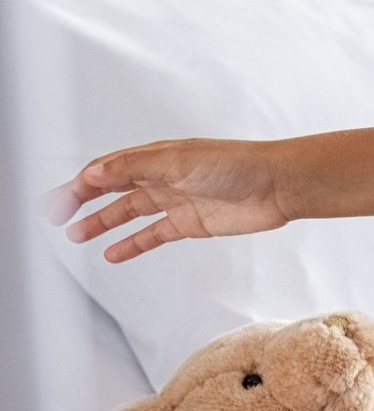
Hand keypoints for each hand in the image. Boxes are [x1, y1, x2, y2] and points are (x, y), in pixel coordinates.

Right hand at [49, 139, 297, 261]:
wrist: (279, 186)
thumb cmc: (239, 164)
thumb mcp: (180, 161)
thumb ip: (135, 168)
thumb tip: (94, 172)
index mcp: (158, 157)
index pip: (109, 169)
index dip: (81, 184)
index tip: (58, 202)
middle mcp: (165, 177)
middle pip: (114, 189)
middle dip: (84, 201)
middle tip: (56, 217)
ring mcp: (178, 200)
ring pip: (131, 213)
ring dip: (104, 223)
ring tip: (78, 235)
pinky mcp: (192, 222)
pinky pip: (154, 234)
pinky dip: (133, 243)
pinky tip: (114, 253)